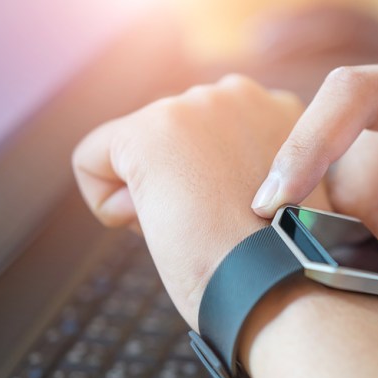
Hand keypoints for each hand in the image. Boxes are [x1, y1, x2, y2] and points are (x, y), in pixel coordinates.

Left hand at [73, 75, 327, 327]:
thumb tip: (203, 173)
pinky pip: (92, 160)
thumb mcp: (284, 195)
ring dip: (154, 194)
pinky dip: (107, 203)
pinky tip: (155, 225)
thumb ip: (256, 165)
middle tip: (215, 225)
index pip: (212, 136)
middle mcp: (239, 95)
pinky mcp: (148, 131)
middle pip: (171, 139)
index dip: (216, 186)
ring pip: (133, 149)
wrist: (279, 282)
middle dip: (182, 183)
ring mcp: (194, 108)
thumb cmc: (285, 260)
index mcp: (278, 111)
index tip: (242, 215)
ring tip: (193, 228)